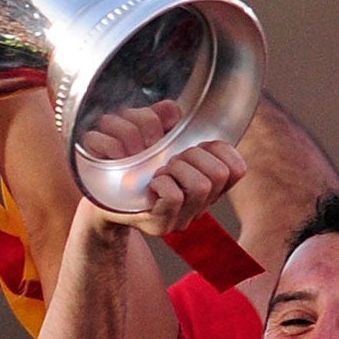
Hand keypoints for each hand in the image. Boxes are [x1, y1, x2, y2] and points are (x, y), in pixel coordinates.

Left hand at [79, 102, 246, 235]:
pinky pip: (176, 197)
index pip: (237, 168)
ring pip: (201, 186)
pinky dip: (161, 182)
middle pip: (219, 174)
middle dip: (192, 157)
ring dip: (177, 169)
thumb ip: (166, 122)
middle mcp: (199, 206)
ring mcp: (182, 219)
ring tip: (159, 171)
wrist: (101, 194)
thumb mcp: (153, 139)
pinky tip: (150, 184)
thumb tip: (173, 112)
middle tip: (169, 161)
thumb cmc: (131, 165)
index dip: (217, 150)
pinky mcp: (161, 226)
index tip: (192, 148)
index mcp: (207, 186)